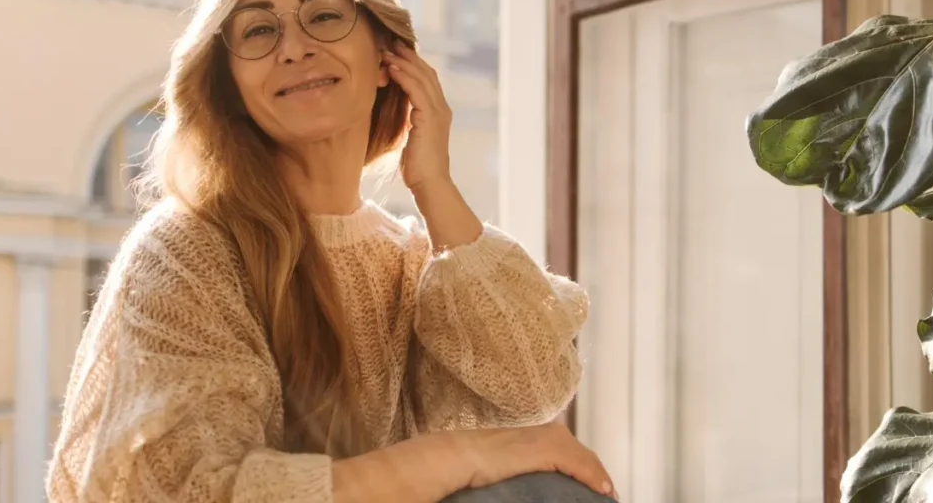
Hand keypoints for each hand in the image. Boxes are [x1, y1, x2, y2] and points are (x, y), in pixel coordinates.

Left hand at [331, 422, 615, 502]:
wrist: (324, 500)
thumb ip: (488, 495)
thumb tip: (520, 493)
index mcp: (467, 456)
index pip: (544, 448)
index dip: (583, 466)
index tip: (608, 492)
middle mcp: (464, 442)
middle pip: (540, 436)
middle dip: (578, 460)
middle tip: (603, 494)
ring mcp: (452, 446)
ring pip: (521, 441)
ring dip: (555, 461)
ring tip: (576, 493)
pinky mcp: (442, 456)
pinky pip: (501, 451)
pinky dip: (530, 464)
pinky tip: (532, 491)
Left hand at [381, 41, 452, 191]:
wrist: (430, 185)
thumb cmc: (418, 167)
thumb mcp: (412, 138)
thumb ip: (408, 121)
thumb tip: (396, 112)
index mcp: (438, 112)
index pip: (427, 79)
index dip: (412, 64)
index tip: (395, 52)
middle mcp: (442, 108)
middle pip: (427, 72)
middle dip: (408, 56)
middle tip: (390, 42)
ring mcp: (438, 112)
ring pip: (422, 77)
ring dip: (403, 62)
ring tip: (387, 51)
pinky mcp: (430, 119)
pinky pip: (416, 90)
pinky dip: (403, 77)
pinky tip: (390, 68)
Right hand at [457, 422, 616, 499]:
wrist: (459, 457)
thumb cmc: (474, 465)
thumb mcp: (507, 468)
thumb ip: (525, 471)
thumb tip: (529, 485)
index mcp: (538, 434)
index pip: (572, 453)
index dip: (587, 471)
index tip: (597, 489)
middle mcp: (547, 430)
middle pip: (583, 455)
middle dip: (596, 476)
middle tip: (605, 495)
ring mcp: (549, 437)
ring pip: (585, 460)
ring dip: (598, 478)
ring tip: (606, 496)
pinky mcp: (549, 447)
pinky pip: (580, 465)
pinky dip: (594, 478)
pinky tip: (603, 491)